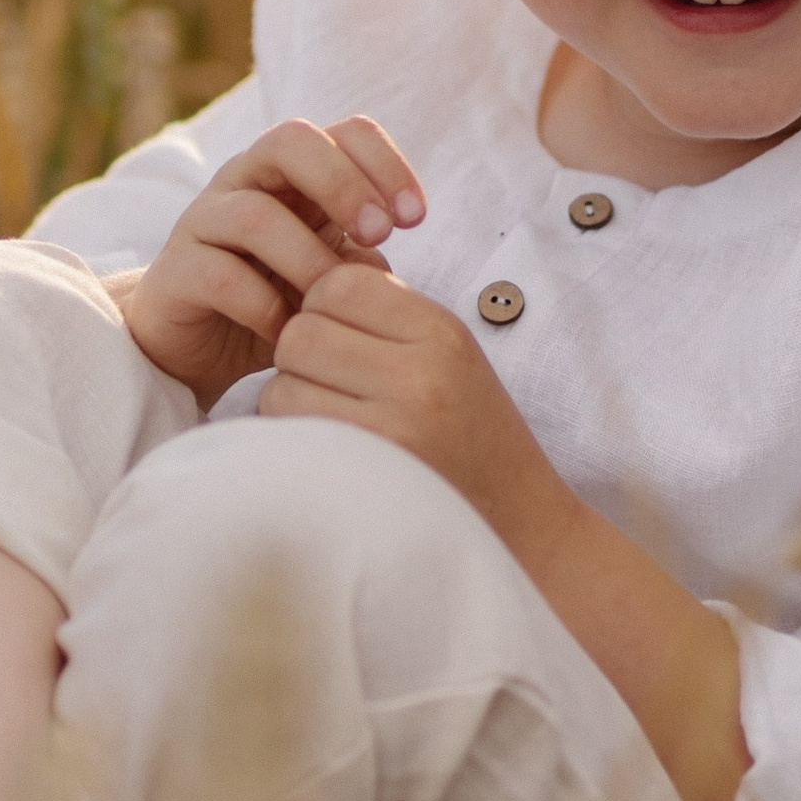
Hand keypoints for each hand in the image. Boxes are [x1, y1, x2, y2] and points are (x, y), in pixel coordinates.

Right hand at [111, 115, 424, 408]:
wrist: (197, 347)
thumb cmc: (275, 300)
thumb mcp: (332, 275)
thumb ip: (362, 259)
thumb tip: (385, 263)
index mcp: (294, 173)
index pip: (345, 131)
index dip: (386, 163)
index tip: (416, 219)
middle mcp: (246, 180)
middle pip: (290, 140)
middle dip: (343, 184)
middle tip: (377, 234)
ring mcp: (205, 220)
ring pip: (254, 214)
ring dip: (306, 259)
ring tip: (330, 301)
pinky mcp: (177, 270)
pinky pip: (220, 275)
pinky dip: (263, 307)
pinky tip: (287, 332)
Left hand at [260, 264, 569, 557]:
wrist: (518, 519)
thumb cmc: (472, 433)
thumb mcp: (450, 356)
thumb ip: (389, 317)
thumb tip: (306, 281)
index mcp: (442, 332)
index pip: (340, 282)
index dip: (322, 306)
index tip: (340, 338)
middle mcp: (420, 373)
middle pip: (301, 331)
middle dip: (300, 353)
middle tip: (326, 381)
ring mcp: (393, 426)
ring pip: (282, 382)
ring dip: (290, 397)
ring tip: (329, 417)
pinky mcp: (367, 471)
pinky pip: (289, 431)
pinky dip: (293, 435)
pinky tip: (327, 447)